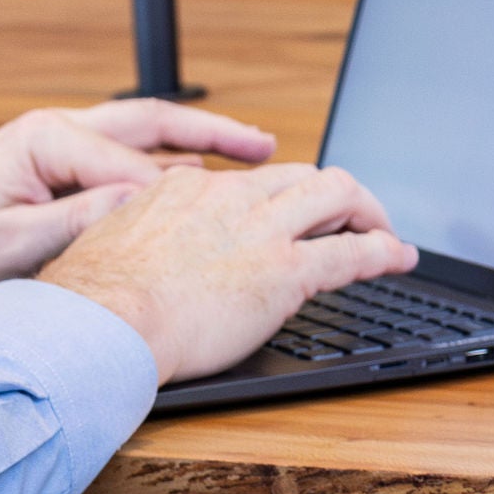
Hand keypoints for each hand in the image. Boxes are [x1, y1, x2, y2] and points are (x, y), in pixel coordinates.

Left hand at [0, 99, 275, 308]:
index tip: (226, 214)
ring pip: (141, 131)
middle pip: (149, 122)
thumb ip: (78, 221)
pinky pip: (123, 151)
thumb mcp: (13, 244)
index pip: (131, 165)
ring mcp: (57, 140)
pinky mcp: (58, 160)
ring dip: (195, 139)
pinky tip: (198, 174)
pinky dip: (165, 157)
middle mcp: (55, 128)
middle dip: (210, 133)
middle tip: (266, 144)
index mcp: (44, 139)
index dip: (178, 195)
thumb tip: (139, 205)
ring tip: (253, 149)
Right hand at [39, 162, 418, 383]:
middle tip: (347, 217)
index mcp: (184, 189)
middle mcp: (228, 197)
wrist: (106, 319)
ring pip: (336, 193)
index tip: (281, 214)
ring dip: (367, 211)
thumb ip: (132, 228)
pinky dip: (385, 251)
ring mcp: (261, 230)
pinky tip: (400, 257)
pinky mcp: (287, 271)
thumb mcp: (107, 239)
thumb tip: (132, 240)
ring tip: (383, 232)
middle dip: (332, 193)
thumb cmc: (94, 295)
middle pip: (299, 173)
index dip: (274, 197)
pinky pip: (353, 252)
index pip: (247, 180)